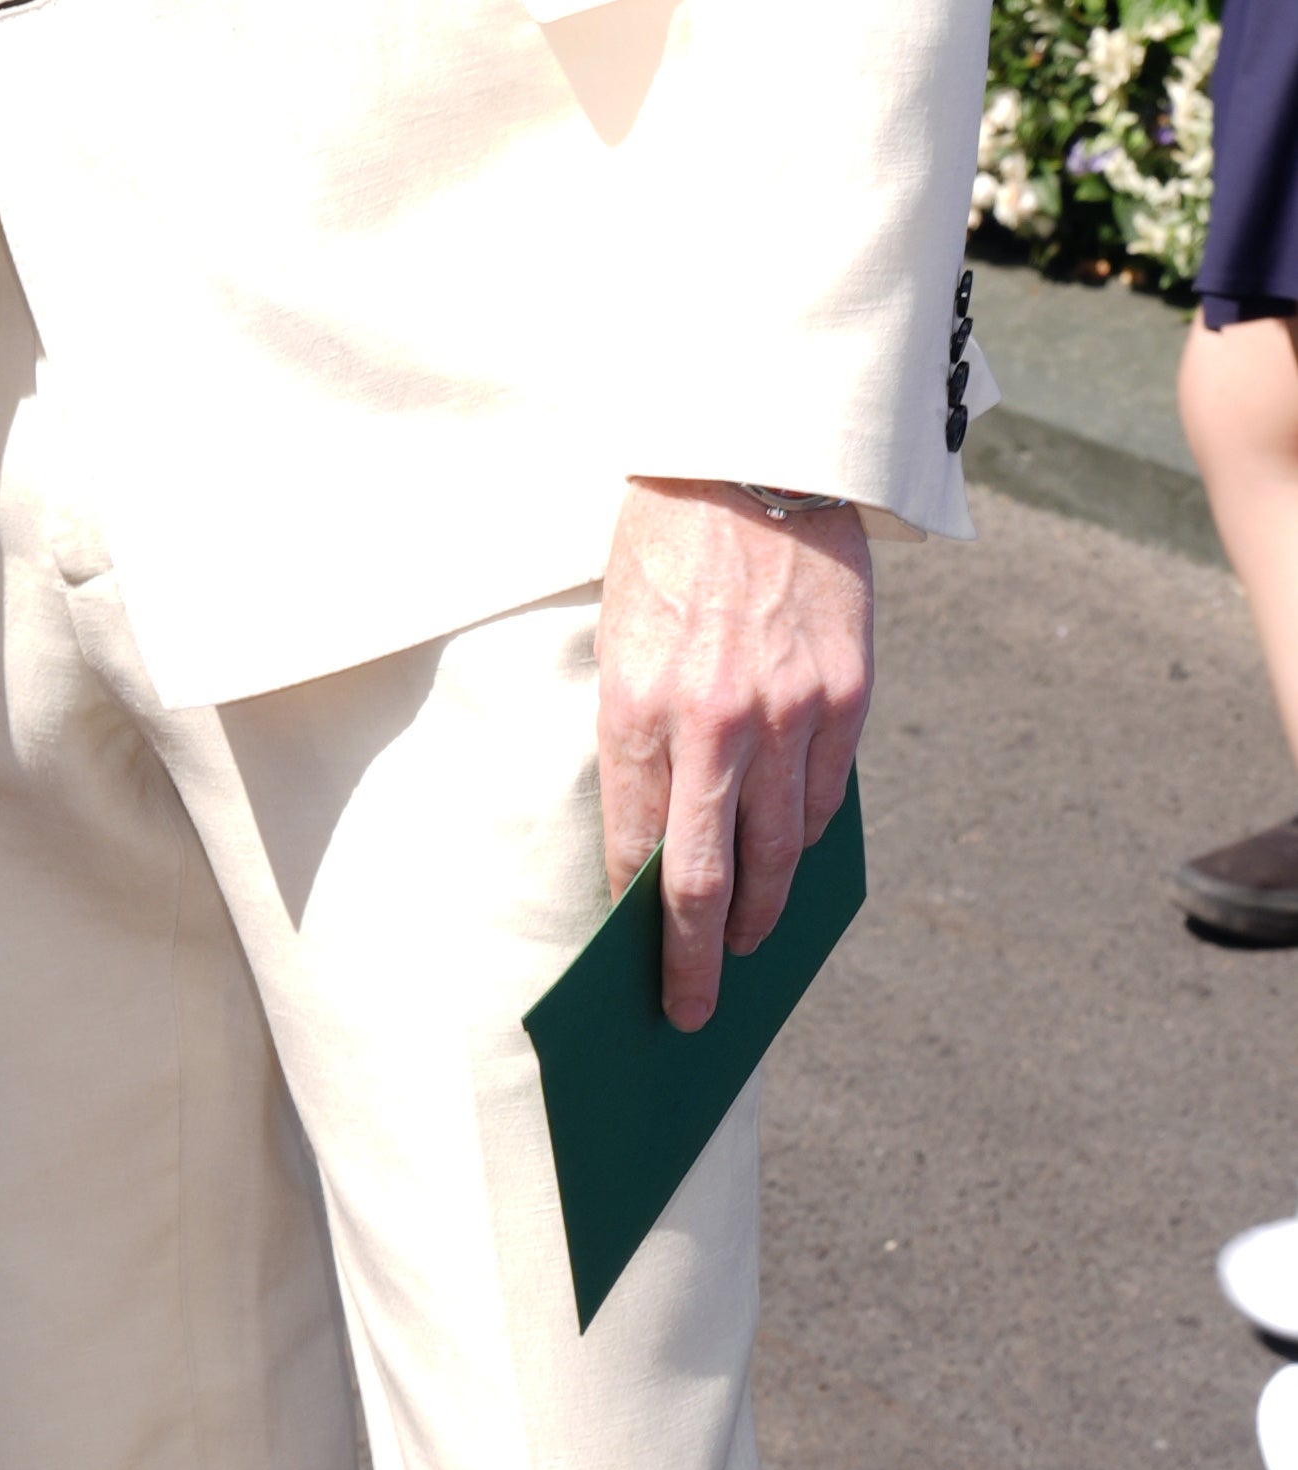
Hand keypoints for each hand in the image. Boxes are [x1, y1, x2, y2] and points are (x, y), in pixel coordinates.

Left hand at [598, 478, 872, 1031]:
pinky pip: (827, 798)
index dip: (636, 918)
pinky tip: (791, 863)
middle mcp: (714, 722)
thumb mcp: (620, 636)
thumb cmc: (664, 546)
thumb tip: (658, 836)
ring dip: (763, 912)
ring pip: (780, 853)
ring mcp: (790, 713)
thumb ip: (640, 734)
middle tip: (691, 1012)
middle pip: (710, 879)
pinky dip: (806, 842)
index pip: (636, 848)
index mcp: (636, 706)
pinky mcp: (847, 694)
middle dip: (698, 959)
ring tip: (747, 946)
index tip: (633, 966)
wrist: (750, 457)